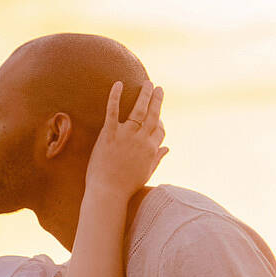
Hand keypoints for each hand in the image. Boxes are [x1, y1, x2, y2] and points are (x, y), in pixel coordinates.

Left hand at [84, 81, 167, 202]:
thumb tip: (167, 148)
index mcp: (151, 150)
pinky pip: (113, 112)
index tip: (159, 115)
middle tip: (158, 88)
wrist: (108, 193)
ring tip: (146, 83)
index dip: (161, 121)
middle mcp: (142, 140)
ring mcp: (126, 136)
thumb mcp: (146, 172)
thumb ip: (157, 158)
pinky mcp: (109, 135)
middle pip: (154, 115)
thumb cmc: (126, 186)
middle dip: (157, 100)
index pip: (161, 130)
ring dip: (144, 95)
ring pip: (138, 110)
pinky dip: (115, 97)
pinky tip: (118, 84)